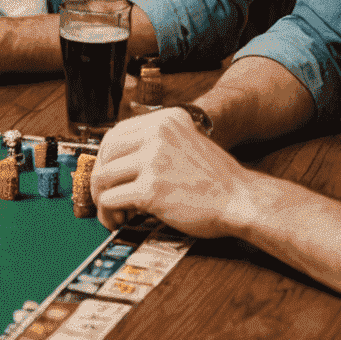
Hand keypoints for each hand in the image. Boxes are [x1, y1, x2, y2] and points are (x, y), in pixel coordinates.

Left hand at [90, 107, 255, 238]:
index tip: (107, 173)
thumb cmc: (216, 179)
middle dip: (100, 177)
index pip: (117, 132)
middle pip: (106, 152)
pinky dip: (108, 213)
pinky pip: (111, 199)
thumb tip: (116, 158)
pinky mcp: (151, 189)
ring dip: (101, 197)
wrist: (241, 200)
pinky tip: (118, 221)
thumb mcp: (186, 143)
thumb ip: (157, 142)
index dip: (106, 157)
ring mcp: (153, 160)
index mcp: (166, 119)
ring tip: (112, 212)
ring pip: (104, 176)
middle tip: (105, 194)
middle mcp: (157, 133)